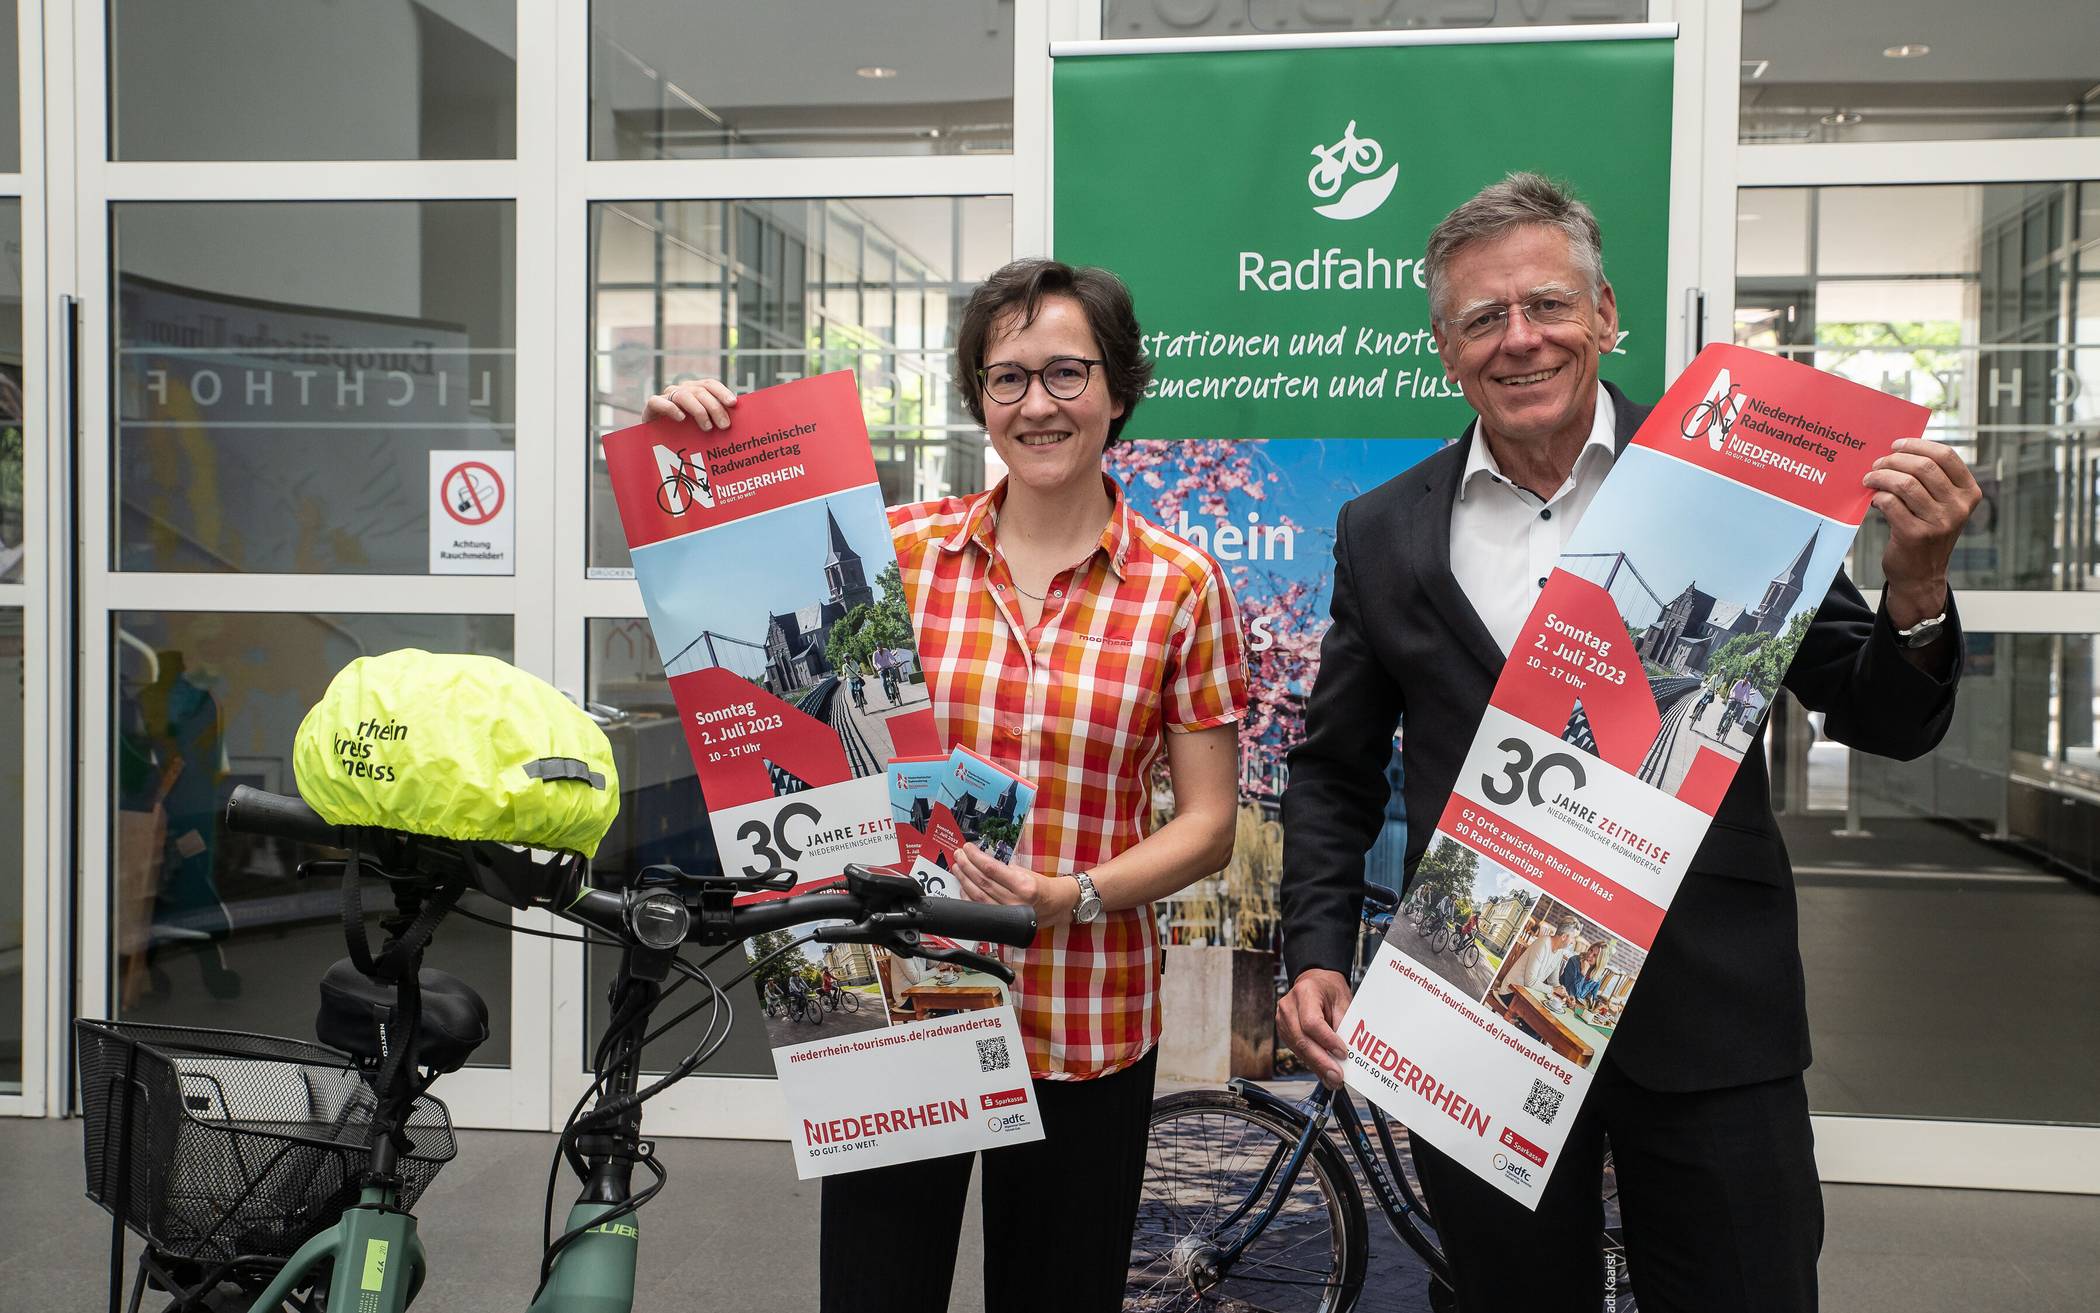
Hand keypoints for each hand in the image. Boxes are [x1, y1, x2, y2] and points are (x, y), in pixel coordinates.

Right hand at [643, 378, 739, 429]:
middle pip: (700, 391)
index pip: (710, 384)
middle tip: (724, 425)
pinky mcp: (650, 407)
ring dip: (698, 410)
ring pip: (683, 396)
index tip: (733, 403)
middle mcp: (680, 390)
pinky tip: (681, 418)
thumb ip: (715, 419)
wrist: (656, 442)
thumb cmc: (685, 434)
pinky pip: (658, 402)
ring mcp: (665, 397)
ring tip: (707, 427)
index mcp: (695, 390)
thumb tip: (734, 422)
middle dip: (714, 407)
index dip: (722, 392)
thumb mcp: (702, 425)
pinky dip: (671, 408)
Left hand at [949, 844, 1079, 927]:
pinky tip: (963, 887)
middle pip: (982, 882)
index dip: (976, 857)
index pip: (992, 869)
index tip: (967, 848)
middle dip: (966, 866)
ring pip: (978, 896)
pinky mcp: (1002, 922)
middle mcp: (1014, 902)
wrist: (1056, 906)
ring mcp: (1007, 915)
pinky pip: (980, 909)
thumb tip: (981, 862)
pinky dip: (968, 897)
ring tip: (957, 867)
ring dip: (964, 880)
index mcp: (1023, 886)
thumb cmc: (1042, 887)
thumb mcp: (1027, 872)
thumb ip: (1004, 870)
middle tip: (958, 855)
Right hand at [1276, 968, 1353, 1088]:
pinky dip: (1311, 1063)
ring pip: (1298, 1049)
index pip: (1312, 1022)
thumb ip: (1345, 1024)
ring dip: (1317, 1066)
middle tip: (1337, 1077)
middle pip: (1302, 1040)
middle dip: (1321, 1061)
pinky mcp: (1284, 1032)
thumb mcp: (1342, 1000)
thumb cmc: (1328, 988)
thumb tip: (1350, 1051)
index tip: (1343, 1054)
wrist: (1314, 982)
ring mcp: (1283, 1020)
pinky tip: (1323, 1072)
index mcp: (1305, 993)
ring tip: (1333, 1079)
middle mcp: (1289, 1006)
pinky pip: (1297, 1051)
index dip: (1327, 1041)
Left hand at [1864, 437, 1981, 627]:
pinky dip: (1878, 496)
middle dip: (1893, 460)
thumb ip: (1932, 480)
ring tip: (1870, 479)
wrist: (1922, 575)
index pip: (1946, 456)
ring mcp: (1939, 522)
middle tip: (1877, 464)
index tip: (1896, 444)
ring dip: (1881, 477)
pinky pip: (1890, 503)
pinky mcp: (1915, 534)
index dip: (1918, 445)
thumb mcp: (1942, 505)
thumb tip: (1900, 448)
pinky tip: (1874, 499)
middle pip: (1923, 467)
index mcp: (1969, 493)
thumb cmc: (1927, 531)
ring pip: (1905, 483)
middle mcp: (1958, 507)